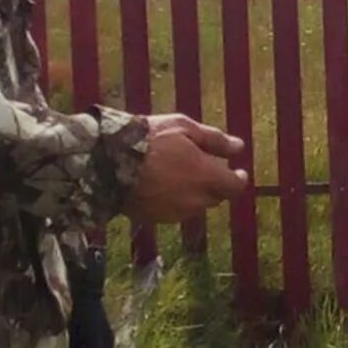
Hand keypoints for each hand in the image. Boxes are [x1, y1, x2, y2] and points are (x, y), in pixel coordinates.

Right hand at [126, 114, 247, 223]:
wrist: (108, 162)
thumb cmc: (150, 139)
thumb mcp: (184, 128)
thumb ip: (215, 140)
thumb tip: (239, 147)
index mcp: (206, 177)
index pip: (235, 188)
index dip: (239, 179)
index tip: (238, 171)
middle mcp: (194, 200)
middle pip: (215, 197)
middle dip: (214, 183)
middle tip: (202, 165)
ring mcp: (174, 213)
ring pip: (195, 205)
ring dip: (194, 192)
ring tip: (177, 171)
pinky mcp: (156, 219)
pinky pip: (174, 211)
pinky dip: (174, 200)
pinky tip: (161, 183)